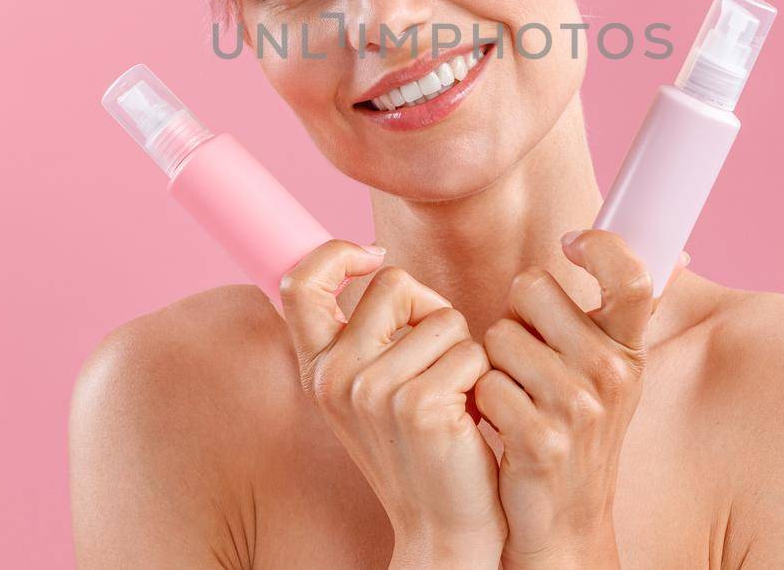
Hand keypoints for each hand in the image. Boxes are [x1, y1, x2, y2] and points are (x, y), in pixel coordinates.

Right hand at [278, 240, 505, 564]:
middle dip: (430, 309)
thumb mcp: (374, 389)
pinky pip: (470, 350)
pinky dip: (483, 377)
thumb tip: (377, 257)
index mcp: (318, 369)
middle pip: (392, 282)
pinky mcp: (419, 405)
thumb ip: (367, 333)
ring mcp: (373, 391)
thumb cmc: (425, 449)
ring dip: (464, 351)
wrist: (445, 529)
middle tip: (438, 364)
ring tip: (455, 401)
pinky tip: (471, 419)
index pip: (300, 282)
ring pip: (443, 317)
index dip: (335, 254)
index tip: (372, 256)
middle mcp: (336, 376)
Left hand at [474, 232, 687, 568]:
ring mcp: (578, 407)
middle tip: (525, 357)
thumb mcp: (608, 375)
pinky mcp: (540, 439)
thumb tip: (674, 253)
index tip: (571, 243)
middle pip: (532, 287)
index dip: (602, 247)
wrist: (561, 523)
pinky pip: (484, 382)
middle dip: (514, 313)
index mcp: (628, 349)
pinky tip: (498, 425)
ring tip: (513, 398)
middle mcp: (611, 373)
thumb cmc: (573, 433)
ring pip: (498, 335)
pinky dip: (479, 400)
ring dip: (491, 362)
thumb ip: (615, 316)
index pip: (634, 275)